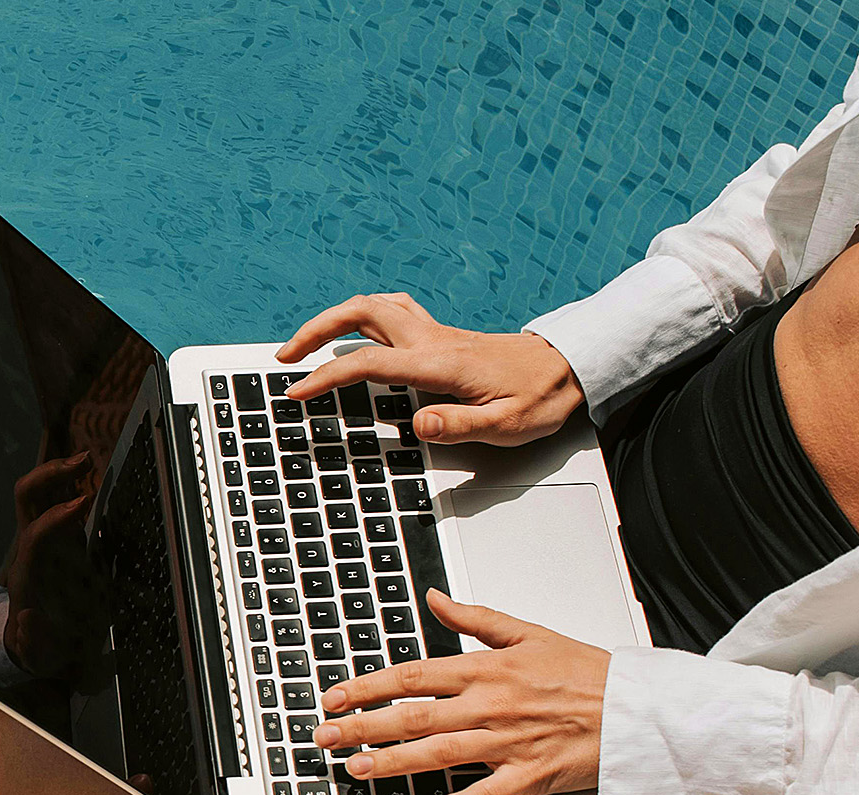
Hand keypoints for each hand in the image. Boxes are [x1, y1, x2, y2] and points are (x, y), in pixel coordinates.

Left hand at [2, 453, 99, 677]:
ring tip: (88, 460)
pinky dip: (70, 484)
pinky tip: (91, 475)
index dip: (56, 518)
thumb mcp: (38, 656)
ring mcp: (42, 542)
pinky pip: (56, 503)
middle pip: (27, 499)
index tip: (84, 502)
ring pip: (39, 494)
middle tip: (84, 462)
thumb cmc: (42, 649)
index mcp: (28, 575)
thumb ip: (32, 641)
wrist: (38, 646)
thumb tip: (26, 618)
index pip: (36, 536)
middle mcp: (30, 551)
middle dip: (50, 475)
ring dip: (58, 471)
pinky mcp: (56, 541)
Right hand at [275, 292, 584, 445]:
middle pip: (361, 313)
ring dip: (335, 317)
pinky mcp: (442, 335)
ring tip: (308, 342)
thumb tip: (418, 425)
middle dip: (316, 330)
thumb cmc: (542, 398)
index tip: (297, 391)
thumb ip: (461, 424)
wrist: (571, 367)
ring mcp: (436, 332)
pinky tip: (356, 331)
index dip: (327, 376)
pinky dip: (363, 315)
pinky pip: (392, 311)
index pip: (370, 363)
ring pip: (374, 305)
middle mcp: (433, 340)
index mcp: (440, 364)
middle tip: (286, 356)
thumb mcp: (509, 424)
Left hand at [311, 591, 607, 794]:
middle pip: (413, 717)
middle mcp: (489, 706)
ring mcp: (506, 744)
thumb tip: (434, 598)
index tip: (334, 696)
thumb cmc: (585, 673)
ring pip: (437, 756)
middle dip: (362, 727)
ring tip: (355, 770)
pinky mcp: (527, 777)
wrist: (636, 709)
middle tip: (325, 738)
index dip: (368, 687)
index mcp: (486, 669)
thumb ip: (475, 618)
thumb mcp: (528, 632)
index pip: (413, 676)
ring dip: (391, 764)